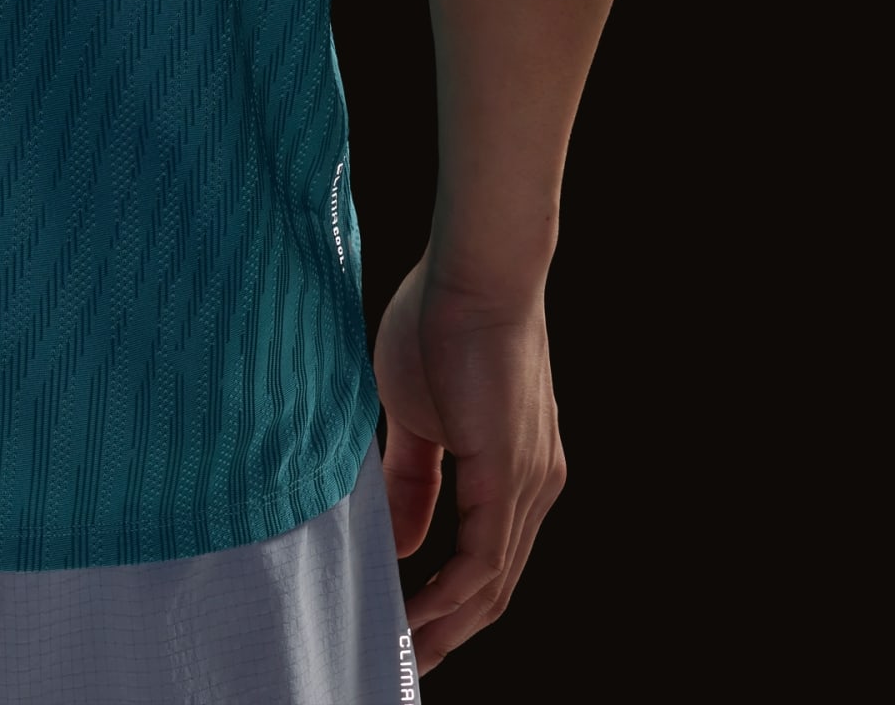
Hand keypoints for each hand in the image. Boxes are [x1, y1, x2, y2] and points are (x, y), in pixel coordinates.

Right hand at [371, 248, 566, 674]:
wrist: (476, 272)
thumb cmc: (441, 321)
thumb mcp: (413, 414)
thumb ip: (411, 480)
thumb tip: (403, 544)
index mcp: (514, 470)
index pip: (486, 561)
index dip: (449, 605)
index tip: (406, 630)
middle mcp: (534, 486)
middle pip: (495, 590)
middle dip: (448, 633)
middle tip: (406, 665)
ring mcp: (530, 483)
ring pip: (494, 585)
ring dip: (448, 627)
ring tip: (405, 655)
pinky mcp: (512, 473)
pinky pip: (486, 560)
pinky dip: (451, 597)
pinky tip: (417, 615)